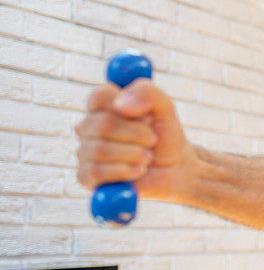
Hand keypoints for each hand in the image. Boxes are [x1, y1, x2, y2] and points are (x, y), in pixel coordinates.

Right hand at [75, 79, 194, 199]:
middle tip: (152, 140)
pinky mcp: (86, 176)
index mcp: (104, 105)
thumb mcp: (164, 108)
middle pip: (103, 125)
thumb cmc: (164, 135)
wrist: (174, 168)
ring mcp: (85, 151)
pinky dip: (124, 172)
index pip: (99, 96)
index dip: (127, 107)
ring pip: (100, 150)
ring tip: (147, 157)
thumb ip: (146, 93)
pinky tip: (138, 170)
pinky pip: (96, 172)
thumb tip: (120, 105)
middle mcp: (89, 126)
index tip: (146, 117)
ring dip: (135, 154)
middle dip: (138, 134)